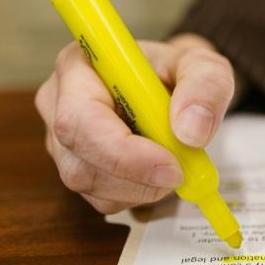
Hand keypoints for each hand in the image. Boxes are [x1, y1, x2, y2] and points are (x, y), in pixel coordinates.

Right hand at [35, 33, 235, 213]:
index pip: (79, 118)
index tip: (170, 161)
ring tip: (174, 160)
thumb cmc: (179, 71)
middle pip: (78, 162)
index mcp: (79, 65)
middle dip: (136, 176)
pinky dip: (140, 193)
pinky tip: (158, 170)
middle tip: (181, 172)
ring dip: (143, 186)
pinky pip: (103, 199)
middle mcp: (58, 104)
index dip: (121, 150)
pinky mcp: (78, 168)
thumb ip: (205, 86)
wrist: (176, 86)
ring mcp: (63, 141)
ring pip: (92, 186)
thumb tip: (191, 131)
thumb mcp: (204, 65)